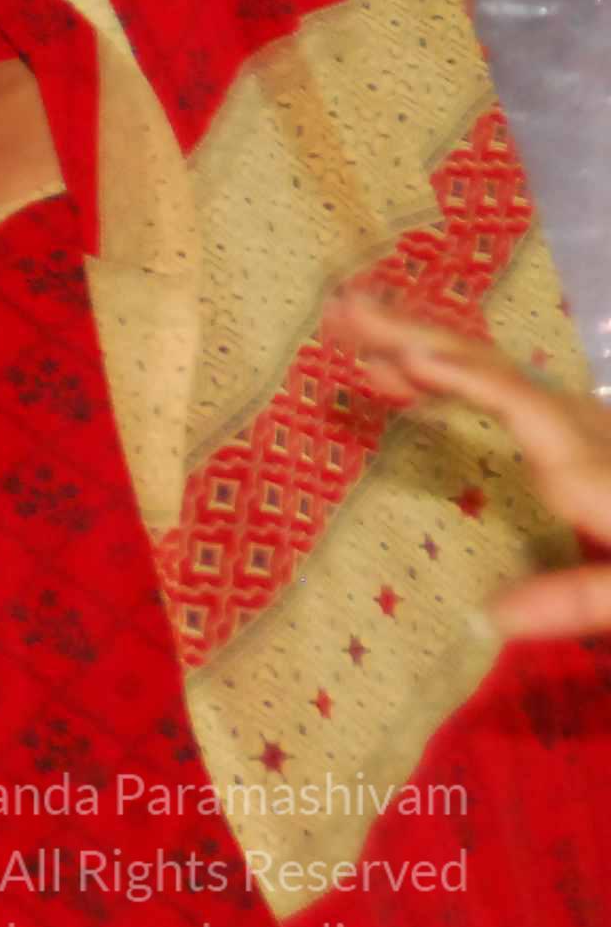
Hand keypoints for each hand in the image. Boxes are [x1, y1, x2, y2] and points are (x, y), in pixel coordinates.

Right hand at [327, 286, 610, 639]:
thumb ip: (581, 601)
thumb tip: (481, 619)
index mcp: (596, 469)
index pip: (522, 404)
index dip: (461, 376)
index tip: (397, 354)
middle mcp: (586, 435)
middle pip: (496, 371)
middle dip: (418, 335)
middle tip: (341, 307)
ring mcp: (586, 432)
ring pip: (498, 373)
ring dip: (425, 347)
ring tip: (353, 332)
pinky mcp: (586, 443)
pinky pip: (508, 392)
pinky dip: (455, 377)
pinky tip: (417, 379)